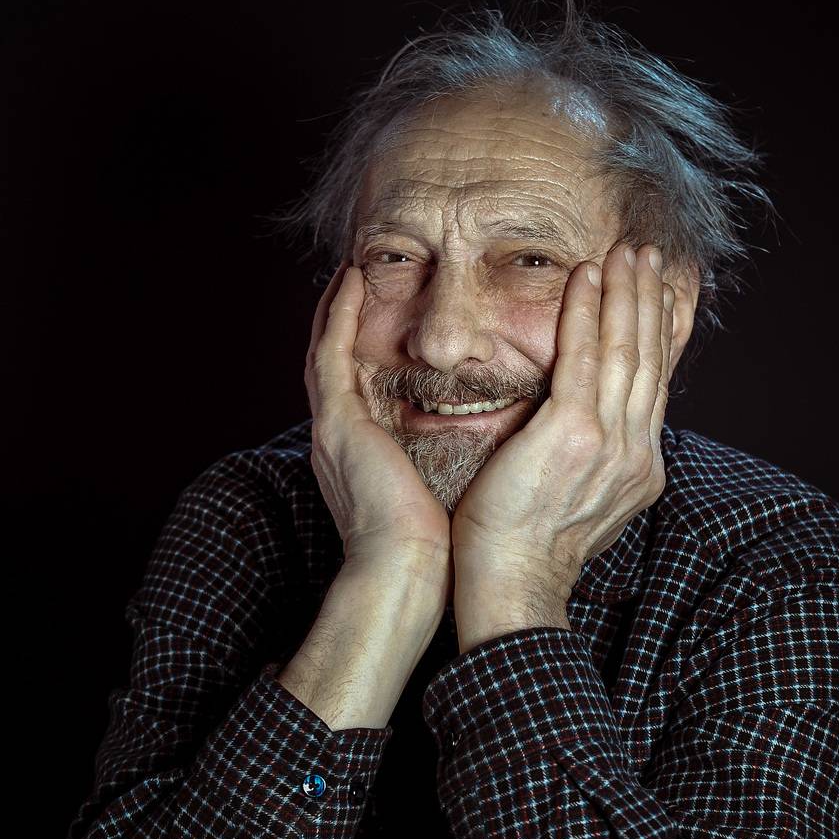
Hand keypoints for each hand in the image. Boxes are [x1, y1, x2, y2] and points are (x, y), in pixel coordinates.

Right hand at [305, 264, 451, 592]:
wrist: (412, 573)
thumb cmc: (441, 546)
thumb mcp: (453, 487)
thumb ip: (464, 458)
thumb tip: (511, 437)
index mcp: (366, 453)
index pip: (365, 383)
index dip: (372, 344)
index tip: (391, 310)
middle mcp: (342, 436)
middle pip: (340, 360)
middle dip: (345, 317)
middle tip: (360, 274)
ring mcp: (335, 428)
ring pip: (326, 348)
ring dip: (335, 305)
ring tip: (351, 265)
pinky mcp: (338, 424)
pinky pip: (329, 355)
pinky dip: (335, 316)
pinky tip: (349, 280)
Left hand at [450, 242, 673, 602]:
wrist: (515, 586)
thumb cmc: (527, 553)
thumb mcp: (579, 505)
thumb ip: (593, 465)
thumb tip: (590, 440)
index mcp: (639, 469)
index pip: (657, 387)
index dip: (664, 334)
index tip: (670, 295)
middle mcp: (636, 452)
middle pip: (650, 360)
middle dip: (652, 301)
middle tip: (651, 255)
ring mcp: (610, 442)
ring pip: (625, 350)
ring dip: (627, 293)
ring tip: (627, 252)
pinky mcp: (573, 433)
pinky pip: (583, 357)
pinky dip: (586, 311)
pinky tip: (588, 276)